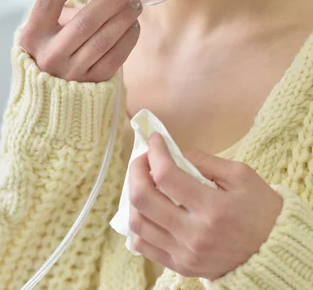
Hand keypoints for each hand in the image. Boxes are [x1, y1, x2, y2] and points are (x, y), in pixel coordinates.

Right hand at [18, 0, 141, 81]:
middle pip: (84, 20)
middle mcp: (49, 54)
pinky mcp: (90, 84)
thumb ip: (70, 10)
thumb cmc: (53, 47)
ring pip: (103, 39)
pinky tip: (134, 25)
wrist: (50, 94)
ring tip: (136, 2)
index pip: (49, 1)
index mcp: (33, 34)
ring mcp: (70, 72)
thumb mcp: (49, 28)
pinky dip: (128, 39)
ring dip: (124, 17)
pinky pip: (115, 58)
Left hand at [128, 132, 283, 280]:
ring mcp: (184, 254)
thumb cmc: (259, 207)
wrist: (273, 250)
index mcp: (212, 208)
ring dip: (134, 196)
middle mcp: (194, 234)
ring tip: (145, 182)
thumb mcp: (240, 174)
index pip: (166, 175)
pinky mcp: (180, 266)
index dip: (155, 152)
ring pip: (137, 223)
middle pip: (143, 199)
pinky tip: (149, 209)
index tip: (156, 139)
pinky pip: (143, 246)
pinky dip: (139, 223)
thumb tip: (172, 153)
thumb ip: (203, 161)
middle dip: (136, 170)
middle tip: (145, 158)